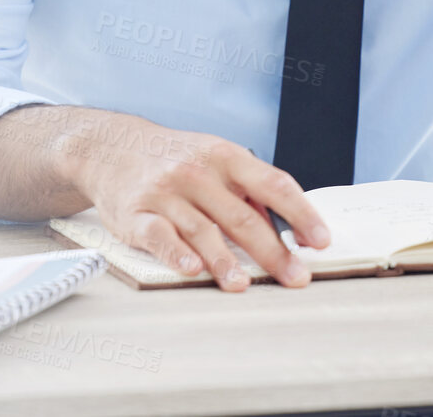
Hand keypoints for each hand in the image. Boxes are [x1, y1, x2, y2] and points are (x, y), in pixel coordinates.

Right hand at [63, 116, 330, 290]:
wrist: (111, 148)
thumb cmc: (174, 159)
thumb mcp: (215, 159)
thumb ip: (249, 192)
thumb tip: (290, 231)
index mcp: (225, 156)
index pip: (274, 183)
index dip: (301, 213)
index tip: (321, 241)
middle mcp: (197, 172)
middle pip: (242, 216)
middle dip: (273, 251)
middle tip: (296, 277)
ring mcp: (166, 192)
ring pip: (202, 230)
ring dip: (225, 261)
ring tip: (244, 285)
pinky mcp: (136, 214)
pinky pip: (159, 236)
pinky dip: (177, 254)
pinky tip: (193, 270)